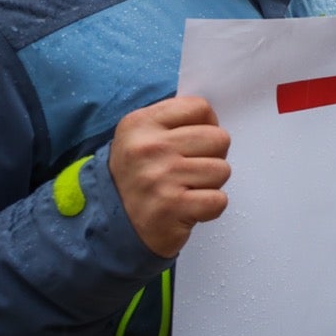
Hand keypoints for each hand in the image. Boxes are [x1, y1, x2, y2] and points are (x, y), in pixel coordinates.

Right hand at [108, 97, 230, 258]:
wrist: (113, 228)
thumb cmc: (137, 180)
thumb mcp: (140, 139)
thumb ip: (173, 122)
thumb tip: (213, 117)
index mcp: (140, 124)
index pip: (199, 107)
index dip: (206, 125)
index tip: (193, 143)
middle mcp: (148, 148)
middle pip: (218, 138)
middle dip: (212, 156)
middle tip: (190, 171)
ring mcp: (161, 177)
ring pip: (222, 170)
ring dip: (210, 184)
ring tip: (186, 190)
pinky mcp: (173, 207)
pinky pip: (218, 200)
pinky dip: (209, 208)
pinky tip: (188, 208)